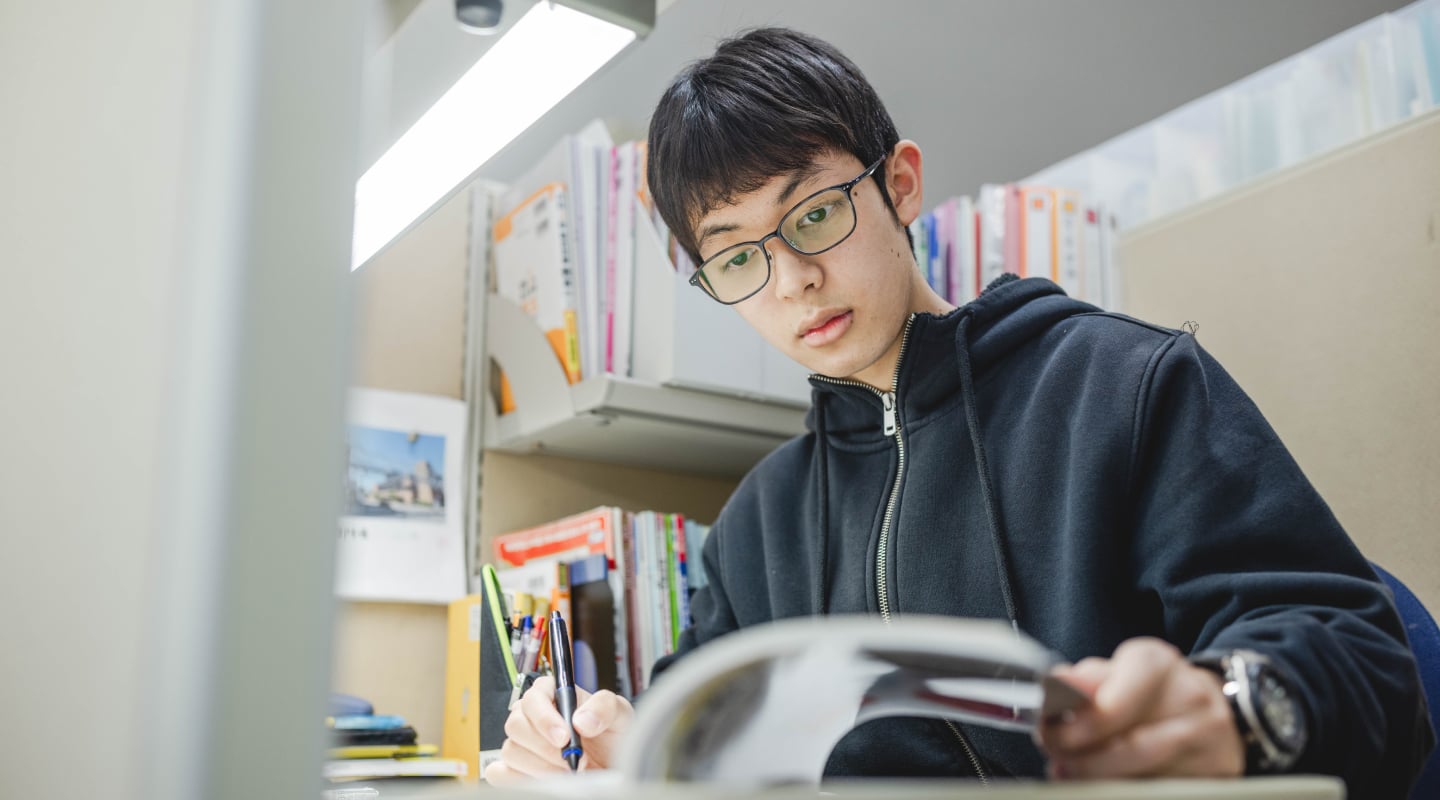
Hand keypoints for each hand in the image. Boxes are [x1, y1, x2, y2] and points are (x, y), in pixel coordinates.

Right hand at [483, 676, 633, 784]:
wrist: (611, 764)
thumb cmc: (611, 734)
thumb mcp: (619, 713)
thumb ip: (604, 707)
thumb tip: (580, 720)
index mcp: (552, 694)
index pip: (534, 698)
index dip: (545, 718)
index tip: (564, 737)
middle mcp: (533, 716)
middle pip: (516, 725)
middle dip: (546, 747)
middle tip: (573, 759)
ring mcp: (523, 743)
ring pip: (511, 751)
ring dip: (541, 766)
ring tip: (568, 772)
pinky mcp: (517, 767)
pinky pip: (501, 773)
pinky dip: (519, 779)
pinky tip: (545, 780)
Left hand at [1034, 637, 1243, 779]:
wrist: (1215, 702)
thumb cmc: (1152, 688)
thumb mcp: (1118, 670)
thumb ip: (1083, 682)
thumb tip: (1053, 686)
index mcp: (1155, 663)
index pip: (1111, 706)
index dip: (1074, 729)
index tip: (1048, 735)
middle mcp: (1189, 697)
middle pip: (1129, 747)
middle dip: (1083, 761)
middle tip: (1055, 760)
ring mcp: (1209, 736)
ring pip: (1147, 774)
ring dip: (1100, 779)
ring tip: (1069, 774)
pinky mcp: (1220, 769)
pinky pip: (1164, 788)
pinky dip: (1127, 788)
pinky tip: (1104, 786)